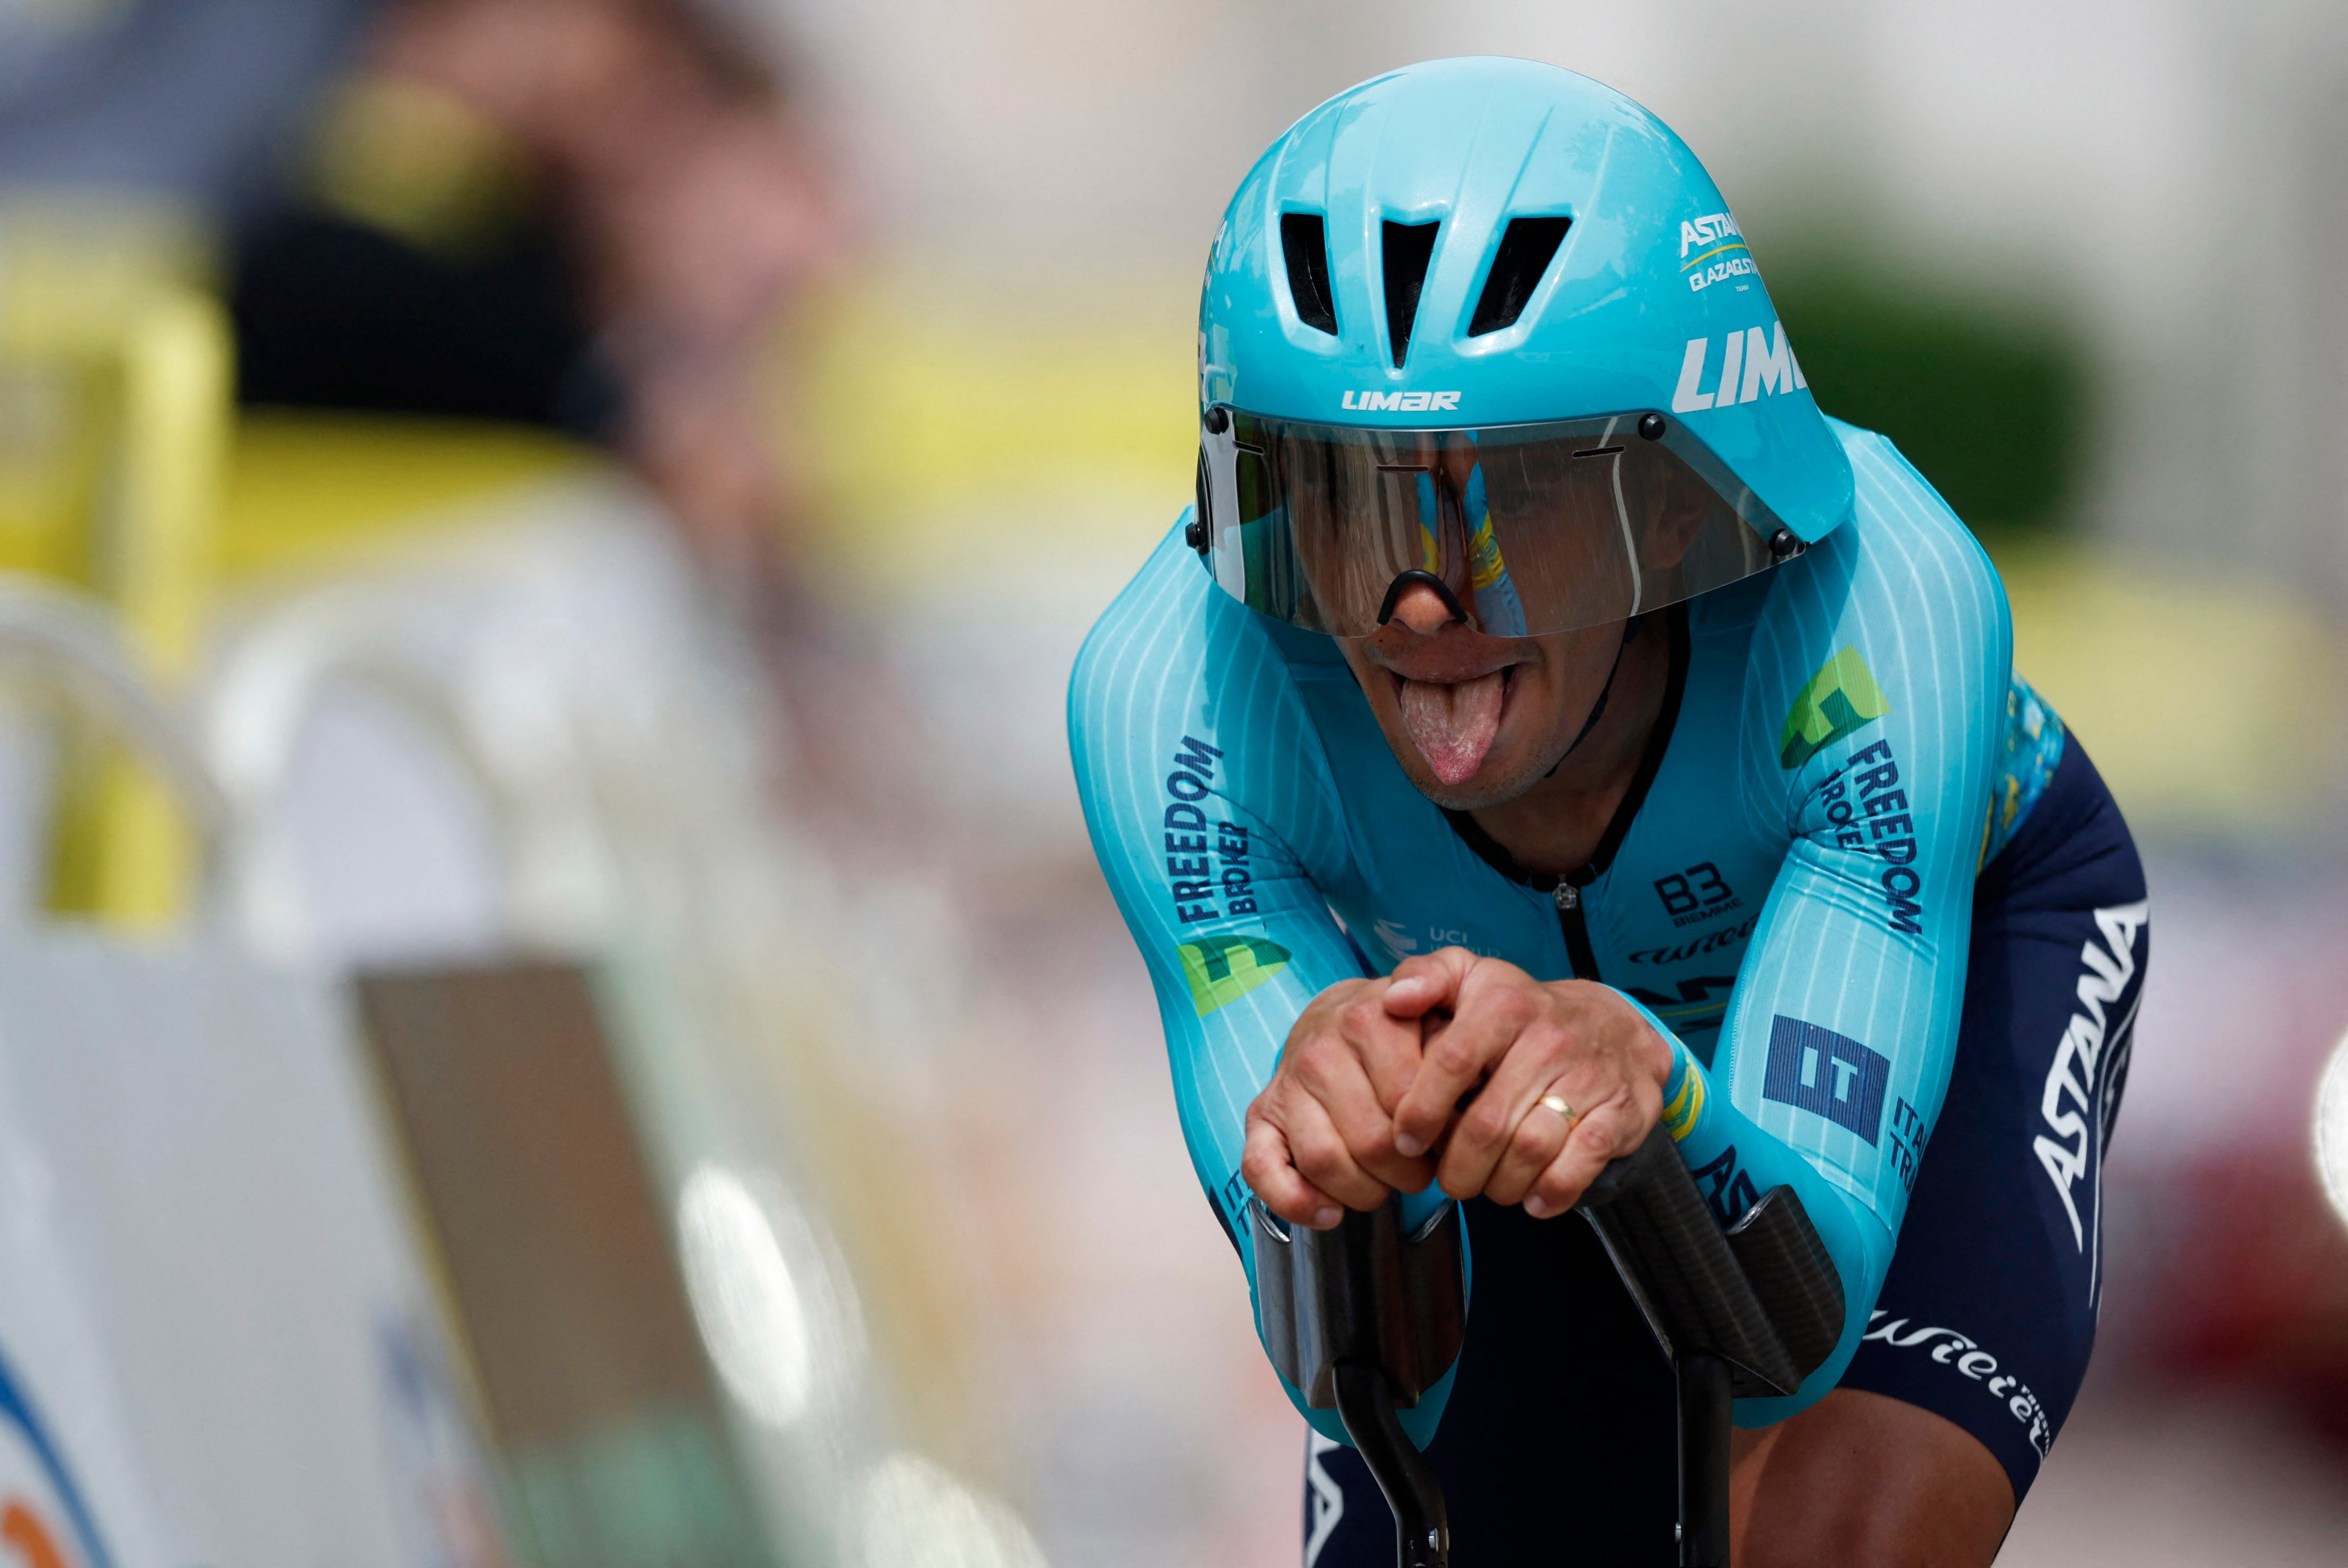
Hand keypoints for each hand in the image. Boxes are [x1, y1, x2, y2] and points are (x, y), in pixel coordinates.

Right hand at [1242, 978, 1437, 1229]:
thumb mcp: (1436, 1020)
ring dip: (1363, 1191)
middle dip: (1407, 1173)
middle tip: (1421, 1169)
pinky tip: (1328, 1213)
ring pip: (1324, 1160)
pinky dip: (1294, 1201)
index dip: (1436, 1140)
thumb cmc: (1399, 1033)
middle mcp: (1320, 1050)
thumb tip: (1466, 1096)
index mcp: (1367, 1021)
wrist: (1340, 1015)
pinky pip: (1262, 1168)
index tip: (1447, 1142)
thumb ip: (1454, 1045)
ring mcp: (1287, 1083)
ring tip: (1384, 1184)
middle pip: (1371, 1142)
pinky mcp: (1261, 1115)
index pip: (1409, 1106)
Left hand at [1386, 949, 1672, 1217]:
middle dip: (1458, 1166)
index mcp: (1504, 1004)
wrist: (1615, 1026)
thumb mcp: (1473, 976)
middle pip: (1488, 1123)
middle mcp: (1549, 1038)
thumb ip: (1425, 976)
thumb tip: (1393, 997)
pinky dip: (1551, 1191)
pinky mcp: (1619, 1112)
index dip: (1422, 1110)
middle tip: (1448, 1181)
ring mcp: (1589, 1076)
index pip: (1452, 1061)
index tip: (1406, 1141)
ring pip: (1531, 1149)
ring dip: (1500, 1183)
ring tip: (1486, 1187)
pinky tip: (1532, 1198)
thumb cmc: (1522, 1011)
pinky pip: (1580, 1164)